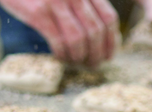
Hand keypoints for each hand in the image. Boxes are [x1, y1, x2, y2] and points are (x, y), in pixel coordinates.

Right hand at [0, 0, 118, 66]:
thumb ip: (83, 7)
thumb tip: (99, 38)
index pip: (109, 18)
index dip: (111, 41)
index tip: (108, 56)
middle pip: (96, 31)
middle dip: (96, 54)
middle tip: (92, 65)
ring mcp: (57, 1)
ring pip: (79, 39)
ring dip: (79, 56)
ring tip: (75, 62)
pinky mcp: (40, 12)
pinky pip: (58, 41)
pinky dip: (62, 54)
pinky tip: (59, 57)